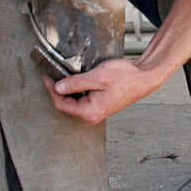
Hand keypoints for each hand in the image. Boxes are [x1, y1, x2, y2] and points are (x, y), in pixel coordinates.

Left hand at [43, 58, 165, 124]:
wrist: (143, 79)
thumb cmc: (125, 78)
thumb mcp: (98, 76)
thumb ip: (76, 83)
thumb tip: (58, 88)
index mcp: (90, 112)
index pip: (62, 104)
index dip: (51, 90)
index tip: (47, 77)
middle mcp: (92, 116)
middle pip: (66, 105)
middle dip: (58, 90)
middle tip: (54, 74)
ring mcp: (96, 112)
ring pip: (74, 102)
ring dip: (68, 89)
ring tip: (66, 75)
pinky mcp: (99, 106)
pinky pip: (82, 100)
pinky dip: (77, 90)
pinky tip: (78, 80)